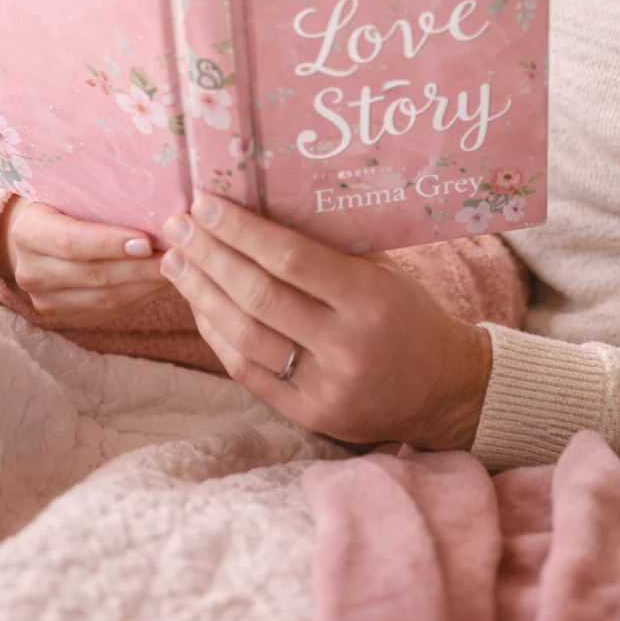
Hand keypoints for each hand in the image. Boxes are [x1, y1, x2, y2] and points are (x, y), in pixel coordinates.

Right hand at [0, 195, 171, 328]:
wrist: (38, 236)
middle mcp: (31, 272)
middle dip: (140, 266)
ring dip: (146, 284)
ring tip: (179, 267)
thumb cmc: (64, 201)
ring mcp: (45, 300)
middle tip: (178, 255)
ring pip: (105, 299)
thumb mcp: (70, 190)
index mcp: (28, 232)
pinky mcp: (66, 317)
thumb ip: (101, 195)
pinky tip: (164, 281)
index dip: (110, 243)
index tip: (148, 240)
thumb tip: (157, 197)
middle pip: (93, 274)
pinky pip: (110, 311)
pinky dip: (141, 297)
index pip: (71, 242)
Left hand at [159, 195, 492, 450]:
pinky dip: (216, 335)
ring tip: (175, 261)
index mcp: (370, 299)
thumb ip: (328, 246)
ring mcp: (326, 387)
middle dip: (209, 256)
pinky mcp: (308, 415)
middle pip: (259, 296)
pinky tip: (198, 304)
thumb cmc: (408, 313)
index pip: (291, 260)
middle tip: (177, 226)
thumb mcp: (382, 270)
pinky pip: (247, 372)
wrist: (444, 390)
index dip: (240, 231)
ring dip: (201, 295)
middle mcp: (347, 346)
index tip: (204, 204)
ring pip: (245, 336)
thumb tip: (259, 205)